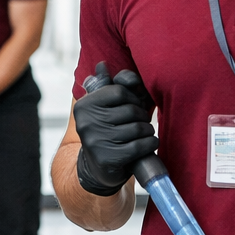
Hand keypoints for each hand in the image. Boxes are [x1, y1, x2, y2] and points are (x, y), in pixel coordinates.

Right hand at [73, 68, 157, 195]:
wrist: (98, 168)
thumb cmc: (107, 132)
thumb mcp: (105, 108)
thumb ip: (108, 87)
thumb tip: (102, 65)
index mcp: (84, 105)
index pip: (120, 91)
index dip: (134, 99)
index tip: (135, 107)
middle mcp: (86, 123)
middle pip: (131, 110)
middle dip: (142, 117)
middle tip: (141, 123)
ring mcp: (95, 141)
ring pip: (138, 128)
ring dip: (148, 132)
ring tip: (145, 134)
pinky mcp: (107, 159)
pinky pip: (139, 146)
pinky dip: (150, 144)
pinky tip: (149, 144)